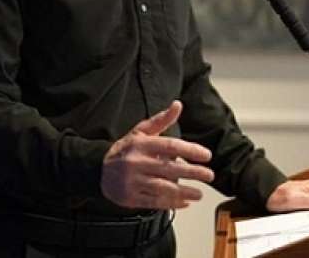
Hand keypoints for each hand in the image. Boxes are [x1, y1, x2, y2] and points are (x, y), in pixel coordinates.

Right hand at [101, 100, 215, 209]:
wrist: (98, 169)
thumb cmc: (126, 149)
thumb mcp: (140, 131)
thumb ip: (161, 120)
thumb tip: (178, 105)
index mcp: (141, 144)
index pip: (170, 146)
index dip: (190, 150)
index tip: (206, 155)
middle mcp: (137, 163)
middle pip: (170, 168)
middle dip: (193, 172)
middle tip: (209, 175)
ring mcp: (133, 181)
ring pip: (164, 188)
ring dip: (185, 192)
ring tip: (199, 193)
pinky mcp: (131, 197)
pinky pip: (155, 202)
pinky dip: (172, 204)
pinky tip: (185, 203)